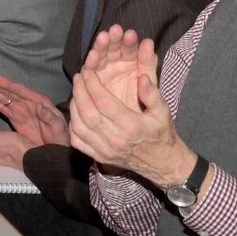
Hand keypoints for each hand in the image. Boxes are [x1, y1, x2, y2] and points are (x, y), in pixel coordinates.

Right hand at [0, 70, 67, 145]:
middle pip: (9, 92)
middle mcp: (28, 103)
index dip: (7, 84)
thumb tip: (40, 105)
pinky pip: (3, 109)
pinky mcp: (16, 119)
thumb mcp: (58, 126)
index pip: (20, 91)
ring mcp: (21, 110)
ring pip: (4, 98)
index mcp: (38, 101)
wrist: (57, 149)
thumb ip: (49, 116)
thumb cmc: (60, 136)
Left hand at [69, 39, 189, 187]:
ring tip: (76, 92)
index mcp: (131, 126)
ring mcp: (105, 151)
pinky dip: (73, 126)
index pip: (104, 102)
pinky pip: (78, 142)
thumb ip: (152, 94)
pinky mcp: (99, 157)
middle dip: (79, 92)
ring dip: (73, 107)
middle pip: (88, 113)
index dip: (92, 85)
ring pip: (80, 127)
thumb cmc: (161, 134)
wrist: (161, 163)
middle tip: (77, 78)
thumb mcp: (163, 112)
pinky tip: (75, 113)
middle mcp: (115, 140)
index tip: (87, 71)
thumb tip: (142, 77)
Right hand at [79, 25, 148, 106]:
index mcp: (134, 63)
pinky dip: (91, 65)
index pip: (130, 48)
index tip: (130, 35)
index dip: (129, 41)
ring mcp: (103, 73)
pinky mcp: (92, 84)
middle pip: (112, 49)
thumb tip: (148, 42)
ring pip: (99, 58)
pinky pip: (90, 73)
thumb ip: (149, 65)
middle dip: (112, 40)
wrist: (139, 133)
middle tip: (112, 32)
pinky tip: (91, 58)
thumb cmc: (149, 110)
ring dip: (100, 48)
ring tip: (102, 40)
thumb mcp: (154, 88)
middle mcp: (117, 65)